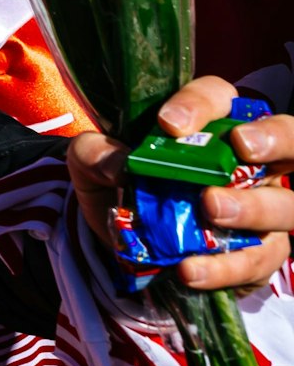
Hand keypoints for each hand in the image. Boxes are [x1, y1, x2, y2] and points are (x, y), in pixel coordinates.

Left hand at [70, 77, 293, 291]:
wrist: (122, 242)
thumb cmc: (120, 186)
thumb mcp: (92, 165)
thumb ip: (94, 153)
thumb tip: (116, 164)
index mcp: (211, 126)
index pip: (218, 97)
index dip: (200, 104)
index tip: (170, 124)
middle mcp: (250, 163)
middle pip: (289, 139)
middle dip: (274, 139)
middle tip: (241, 148)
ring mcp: (263, 208)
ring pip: (286, 205)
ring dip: (253, 206)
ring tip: (211, 210)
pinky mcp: (259, 254)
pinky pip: (257, 261)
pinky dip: (225, 266)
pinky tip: (191, 269)